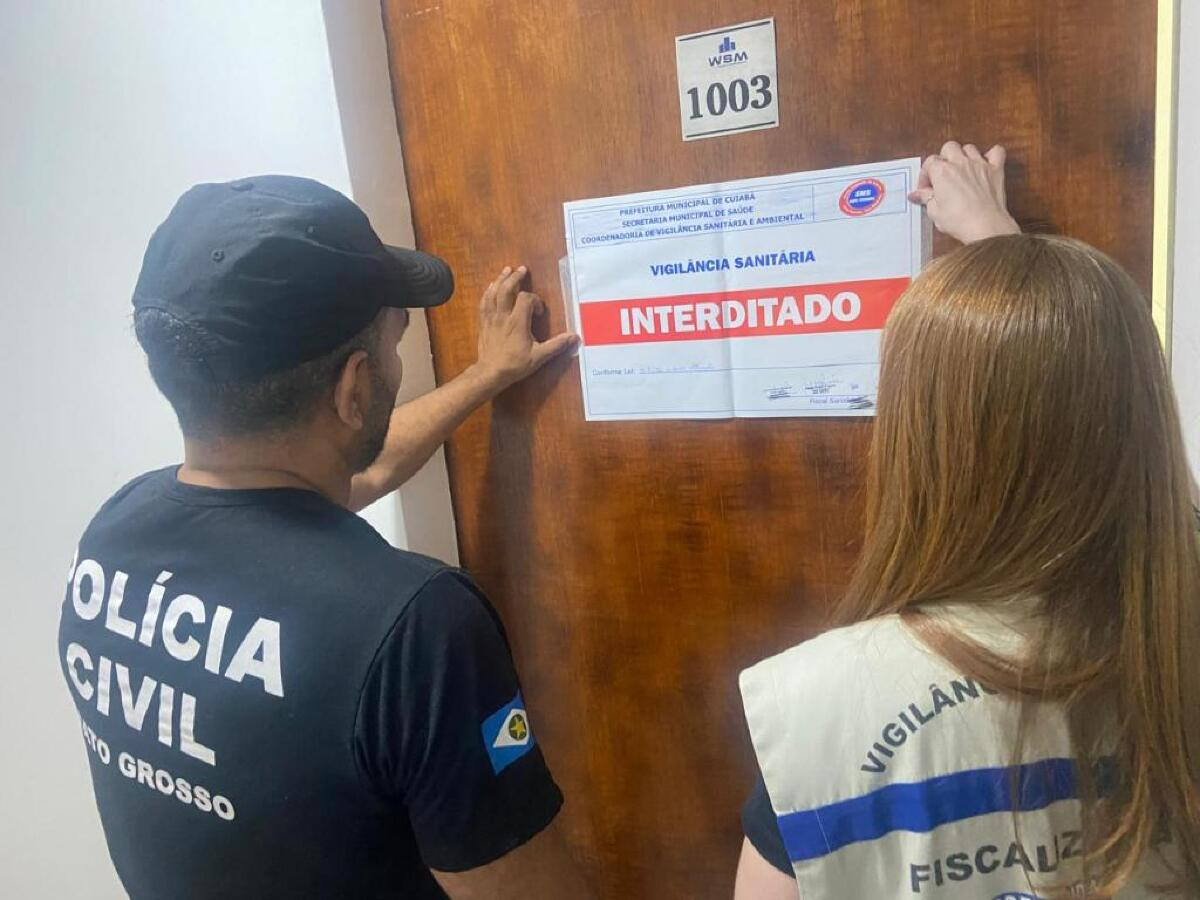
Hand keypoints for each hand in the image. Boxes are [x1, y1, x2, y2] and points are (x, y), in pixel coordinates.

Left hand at [473, 264, 578, 390]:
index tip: (539, 312)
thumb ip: (557, 345)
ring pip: (493, 293)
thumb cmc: (515, 364)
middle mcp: (503, 316)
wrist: (491, 373)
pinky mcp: (484, 322)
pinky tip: (491, 287)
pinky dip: (488, 292)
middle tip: (522, 270)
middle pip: (506, 289)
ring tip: (507, 270)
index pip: (526, 299)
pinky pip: (484, 302)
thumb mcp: (539, 357)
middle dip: (515, 278)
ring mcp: (491, 318)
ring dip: (500, 280)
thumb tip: (575, 337)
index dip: (535, 301)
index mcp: (517, 322)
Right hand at [908, 141, 1019, 243]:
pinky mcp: (995, 170)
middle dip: (944, 158)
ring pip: (969, 147)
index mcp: (942, 171)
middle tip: (943, 174)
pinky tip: (986, 163)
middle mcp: (960, 163)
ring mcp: (979, 164)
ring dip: (964, 155)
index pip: (929, 162)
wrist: (985, 226)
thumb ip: (925, 198)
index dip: (926, 175)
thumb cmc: (958, 220)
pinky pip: (997, 151)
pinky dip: (991, 154)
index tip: (926, 188)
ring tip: (962, 169)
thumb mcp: (934, 212)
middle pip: (949, 147)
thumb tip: (916, 194)